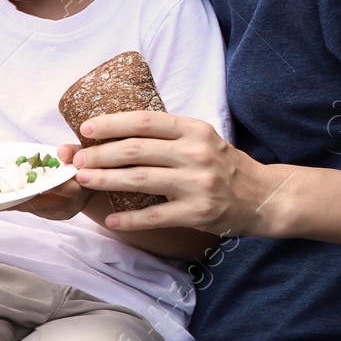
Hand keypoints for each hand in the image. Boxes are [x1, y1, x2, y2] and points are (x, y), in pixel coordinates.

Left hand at [11, 144, 93, 220]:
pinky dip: (23, 204)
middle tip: (2, 199)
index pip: (65, 189)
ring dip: (19, 204)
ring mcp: (64, 213)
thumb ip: (73, 152)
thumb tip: (61, 151)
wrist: (93, 181)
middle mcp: (74, 204)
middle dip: (23, 202)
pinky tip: (7, 201)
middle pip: (45, 205)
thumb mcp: (83, 153)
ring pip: (38, 210)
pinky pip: (36, 210)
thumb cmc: (86, 164)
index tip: (26, 186)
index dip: (45, 187)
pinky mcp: (54, 216)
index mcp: (84, 188)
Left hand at [70, 112, 265, 236]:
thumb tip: (118, 137)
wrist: (262, 196)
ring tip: (84, 180)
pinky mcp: (197, 212)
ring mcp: (197, 184)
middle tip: (77, 159)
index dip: (113, 123)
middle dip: (100, 154)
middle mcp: (196, 153)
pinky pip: (154, 216)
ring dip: (106, 179)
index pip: (146, 121)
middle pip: (137, 150)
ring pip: (140, 179)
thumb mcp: (203, 140)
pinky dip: (128, 219)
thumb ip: (169, 138)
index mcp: (195, 130)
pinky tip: (110, 219)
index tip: (87, 129)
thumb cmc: (225, 166)